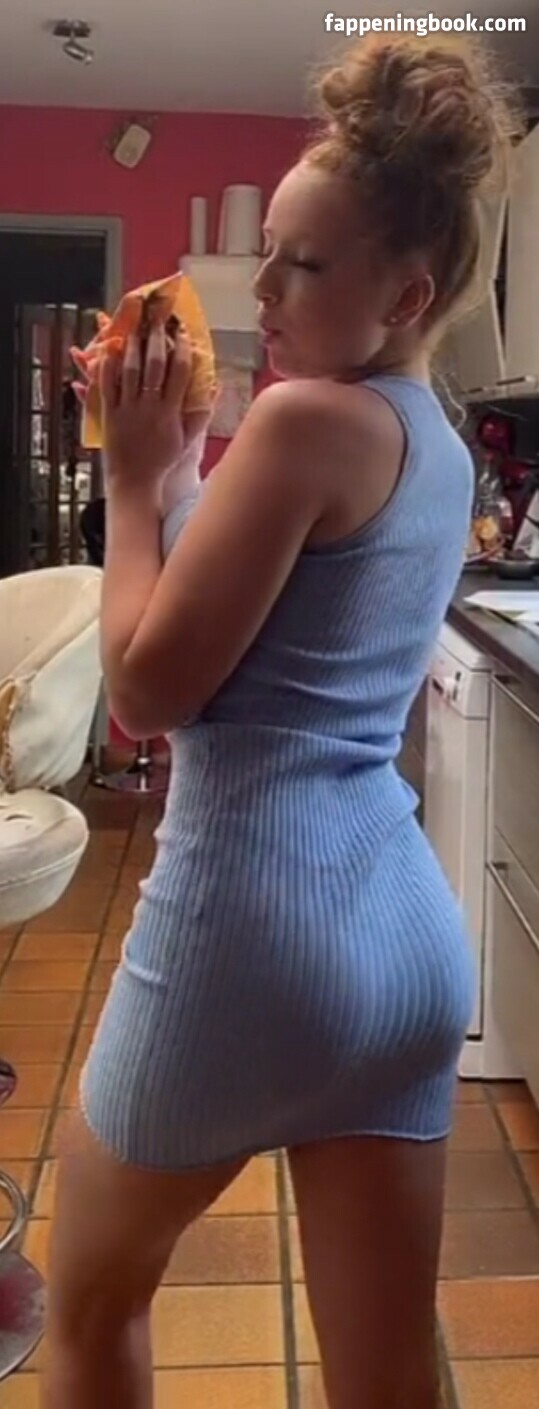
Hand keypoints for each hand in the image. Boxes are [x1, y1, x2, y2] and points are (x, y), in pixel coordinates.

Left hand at [100, 319, 191, 488]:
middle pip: (154, 366)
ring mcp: (128, 410)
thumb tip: (216, 387)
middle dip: (156, 339)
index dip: (181, 349)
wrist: (135, 482)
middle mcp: (150, 408)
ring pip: (130, 371)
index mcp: (171, 413)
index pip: (180, 373)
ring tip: (135, 327)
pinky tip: (110, 349)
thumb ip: (201, 413)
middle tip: (157, 319)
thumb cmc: (163, 461)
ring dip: (133, 346)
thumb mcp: (188, 439)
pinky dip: (108, 365)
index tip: (182, 332)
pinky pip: (107, 385)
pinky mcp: (110, 415)